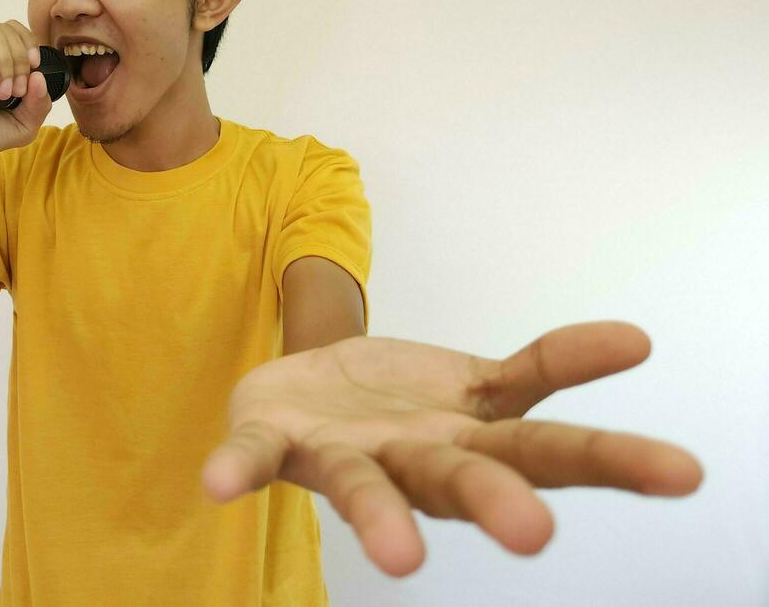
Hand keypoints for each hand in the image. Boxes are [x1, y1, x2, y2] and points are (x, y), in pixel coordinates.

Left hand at [200, 321, 702, 577]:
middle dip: (497, 503)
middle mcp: (419, 458)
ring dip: (379, 517)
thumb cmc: (406, 399)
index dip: (614, 458)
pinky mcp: (284, 443)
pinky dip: (237, 468)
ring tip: (398, 557)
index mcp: (477, 440)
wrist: (317, 389)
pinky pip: (259, 457)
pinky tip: (216, 486)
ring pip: (369, 484)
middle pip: (466, 477)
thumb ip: (550, 367)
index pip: (554, 448)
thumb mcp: (486, 382)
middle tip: (533, 534)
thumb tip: (637, 341)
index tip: (683, 473)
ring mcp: (351, 453)